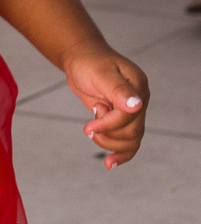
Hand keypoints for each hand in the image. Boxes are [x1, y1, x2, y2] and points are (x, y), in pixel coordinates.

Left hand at [62, 43, 149, 169]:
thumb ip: (117, 90)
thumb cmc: (89, 63)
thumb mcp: (100, 73)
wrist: (82, 60)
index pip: (129, 116)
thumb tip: (137, 105)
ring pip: (130, 141)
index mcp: (138, 87)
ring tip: (91, 131)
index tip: (88, 128)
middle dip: (107, 134)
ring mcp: (133, 112)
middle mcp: (140, 101)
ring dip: (109, 143)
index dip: (108, 125)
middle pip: (131, 132)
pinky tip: (110, 163)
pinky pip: (128, 142)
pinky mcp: (123, 120)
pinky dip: (120, 154)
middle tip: (89, 126)